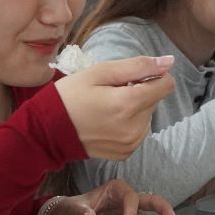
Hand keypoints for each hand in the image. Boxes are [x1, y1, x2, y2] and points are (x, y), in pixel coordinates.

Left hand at [47, 179, 174, 214]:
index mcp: (114, 190)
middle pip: (146, 199)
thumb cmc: (68, 209)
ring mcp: (127, 211)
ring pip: (148, 210)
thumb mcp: (70, 209)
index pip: (129, 196)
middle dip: (160, 205)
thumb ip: (78, 212)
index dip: (131, 207)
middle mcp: (124, 198)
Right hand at [57, 56, 174, 159]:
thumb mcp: (100, 72)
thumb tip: (169, 62)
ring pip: (148, 114)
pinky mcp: (126, 152)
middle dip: (139, 91)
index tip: (131, 77)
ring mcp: (132, 143)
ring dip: (134, 107)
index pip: (166, 85)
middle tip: (110, 92)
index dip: (152, 75)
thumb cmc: (70, 96)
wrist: (46, 131)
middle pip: (155, 99)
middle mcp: (135, 127)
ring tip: (106, 107)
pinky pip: (139, 130)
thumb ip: (137, 66)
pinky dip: (129, 122)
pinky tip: (107, 121)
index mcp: (129, 104)